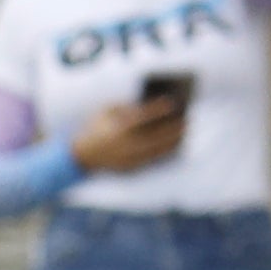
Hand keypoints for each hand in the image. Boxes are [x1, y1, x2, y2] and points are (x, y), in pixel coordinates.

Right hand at [68, 87, 193, 177]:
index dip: (158, 109)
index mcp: (116, 128)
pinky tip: (175, 143)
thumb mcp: (106, 110)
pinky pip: (153, 159)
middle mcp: (124, 145)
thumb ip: (126, 105)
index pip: (142, 117)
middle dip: (172, 127)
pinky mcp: (132, 167)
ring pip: (157, 149)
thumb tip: (151, 103)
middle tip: (187, 118)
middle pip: (154, 135)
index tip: (172, 102)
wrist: (83, 155)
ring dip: (173, 140)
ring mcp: (128, 158)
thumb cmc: (97, 126)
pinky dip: (166, 151)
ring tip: (185, 131)